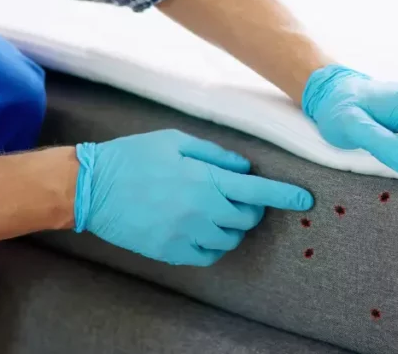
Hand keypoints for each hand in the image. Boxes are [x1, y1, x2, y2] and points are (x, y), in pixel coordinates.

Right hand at [73, 129, 312, 265]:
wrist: (92, 187)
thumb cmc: (133, 157)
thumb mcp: (176, 141)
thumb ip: (215, 154)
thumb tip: (244, 168)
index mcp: (205, 180)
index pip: (259, 192)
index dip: (286, 196)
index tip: (305, 199)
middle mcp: (202, 211)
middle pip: (247, 218)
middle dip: (252, 207)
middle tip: (238, 195)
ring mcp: (186, 235)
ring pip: (230, 238)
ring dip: (232, 225)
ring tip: (215, 209)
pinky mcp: (171, 252)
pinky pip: (208, 255)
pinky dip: (214, 244)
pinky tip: (202, 228)